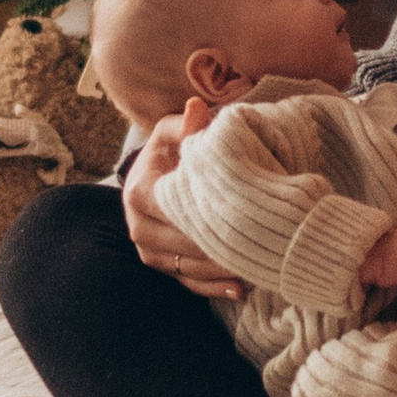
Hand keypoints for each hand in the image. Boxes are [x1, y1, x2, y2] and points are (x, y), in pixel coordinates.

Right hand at [121, 99, 244, 298]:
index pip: (175, 209)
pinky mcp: (163, 267)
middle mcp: (139, 227)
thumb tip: (197, 108)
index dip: (206, 213)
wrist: (154, 180)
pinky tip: (240, 289)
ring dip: (221, 270)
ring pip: (188, 267)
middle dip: (219, 245)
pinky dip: (214, 288)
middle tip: (257, 243)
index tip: (239, 213)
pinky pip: (188, 284)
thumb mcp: (173, 133)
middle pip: (183, 243)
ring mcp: (149, 251)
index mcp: (140, 192)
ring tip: (255, 266)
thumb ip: (187, 124)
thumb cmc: (169, 152)